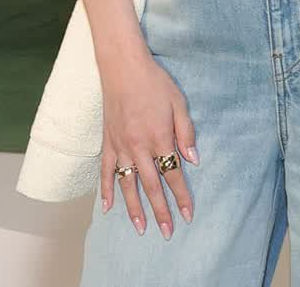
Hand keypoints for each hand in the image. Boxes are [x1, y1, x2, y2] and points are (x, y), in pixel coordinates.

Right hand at [97, 50, 199, 237]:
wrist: (123, 67)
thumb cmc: (155, 82)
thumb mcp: (179, 103)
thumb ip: (186, 133)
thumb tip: (192, 160)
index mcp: (159, 138)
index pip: (173, 174)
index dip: (182, 196)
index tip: (189, 214)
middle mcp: (139, 147)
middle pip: (152, 186)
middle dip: (161, 211)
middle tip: (167, 232)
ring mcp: (121, 146)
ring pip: (128, 184)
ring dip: (135, 209)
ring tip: (141, 229)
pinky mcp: (108, 142)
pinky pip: (106, 172)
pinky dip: (106, 190)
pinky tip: (108, 208)